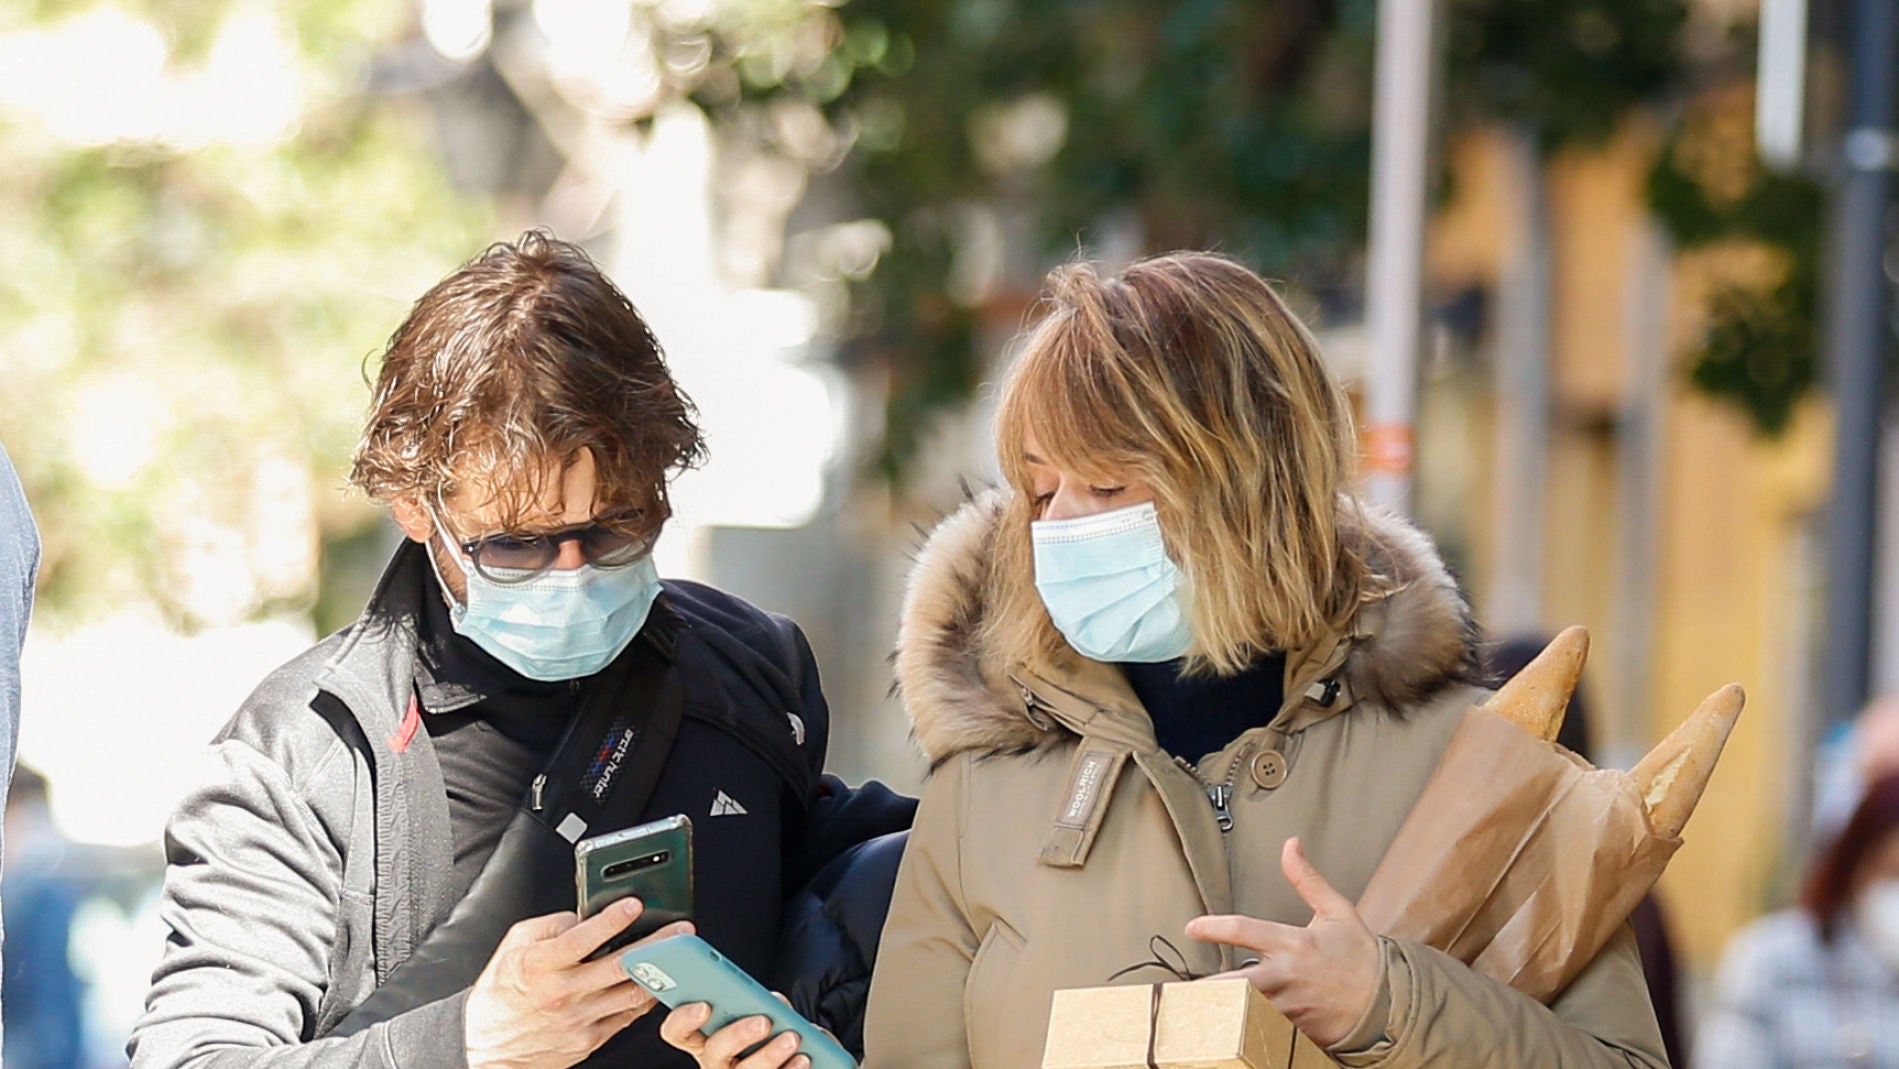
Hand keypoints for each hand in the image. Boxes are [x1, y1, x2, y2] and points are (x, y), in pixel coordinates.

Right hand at [465, 898, 691, 1068]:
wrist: (486, 1046)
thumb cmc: (501, 993)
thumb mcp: (513, 946)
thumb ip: (551, 926)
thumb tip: (585, 915)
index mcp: (539, 965)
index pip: (580, 939)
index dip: (610, 920)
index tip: (633, 905)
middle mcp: (561, 993)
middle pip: (619, 966)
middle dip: (656, 945)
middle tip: (681, 930)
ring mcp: (578, 1020)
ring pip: (630, 993)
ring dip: (660, 974)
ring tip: (680, 956)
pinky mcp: (589, 1039)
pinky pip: (627, 1016)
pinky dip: (644, 997)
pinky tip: (656, 982)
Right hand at [659, 993, 812, 1068]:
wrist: (804, 1056)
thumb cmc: (773, 1028)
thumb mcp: (764, 1008)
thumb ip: (761, 999)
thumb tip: (771, 1000)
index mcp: (706, 1035)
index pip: (678, 1030)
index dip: (683, 1019)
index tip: (703, 1005)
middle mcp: (716, 1061)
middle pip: (714, 1052)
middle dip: (737, 1035)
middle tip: (762, 1021)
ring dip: (769, 1054)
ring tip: (791, 1037)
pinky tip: (803, 1057)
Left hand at [1185, 837, 1380, 1047]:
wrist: (1387, 1003)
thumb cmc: (1360, 956)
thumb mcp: (1336, 911)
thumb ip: (1307, 879)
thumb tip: (1290, 845)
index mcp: (1293, 943)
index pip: (1243, 930)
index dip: (1212, 927)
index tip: (1191, 927)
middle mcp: (1286, 976)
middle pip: (1232, 983)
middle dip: (1204, 988)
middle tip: (1179, 988)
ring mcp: (1289, 1006)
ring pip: (1242, 1010)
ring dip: (1219, 1008)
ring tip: (1194, 1007)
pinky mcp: (1293, 1029)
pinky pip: (1261, 1028)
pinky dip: (1244, 1025)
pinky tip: (1227, 1025)